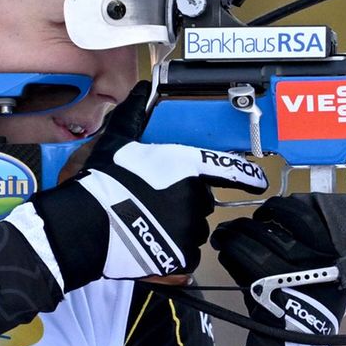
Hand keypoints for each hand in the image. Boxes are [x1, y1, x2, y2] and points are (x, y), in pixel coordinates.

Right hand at [29, 83, 267, 289]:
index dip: (247, 175)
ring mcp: (191, 229)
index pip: (228, 169)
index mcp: (186, 166)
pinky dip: (174, 253)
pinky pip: (188, 256)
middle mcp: (196, 198)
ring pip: (194, 230)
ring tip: (150, 225)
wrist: (87, 225)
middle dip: (186, 202)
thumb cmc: (103, 180)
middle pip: (203, 202)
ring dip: (180, 228)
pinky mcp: (182, 257)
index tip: (259, 180)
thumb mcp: (117, 141)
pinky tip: (152, 245)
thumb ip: (133, 115)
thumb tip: (140, 89)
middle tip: (156, 203)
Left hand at [211, 193, 345, 345]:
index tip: (279, 209)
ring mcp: (291, 271)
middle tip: (250, 219)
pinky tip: (225, 249)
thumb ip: (316, 249)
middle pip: (285, 221)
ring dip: (236, 231)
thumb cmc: (311, 313)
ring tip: (226, 233)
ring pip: (258, 237)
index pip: (318, 213)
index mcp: (338, 256)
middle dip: (263, 215)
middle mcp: (318, 260)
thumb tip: (286, 216)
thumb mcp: (326, 280)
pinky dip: (229, 251)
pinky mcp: (265, 284)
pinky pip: (241, 257)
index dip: (293, 207)